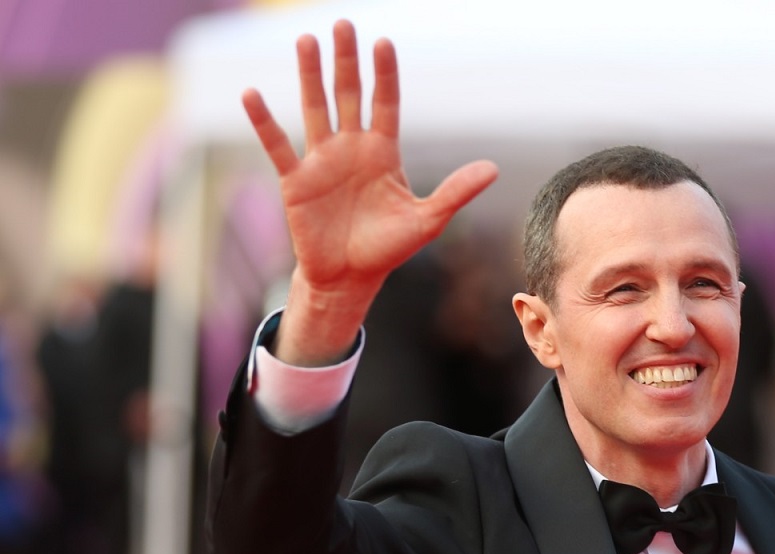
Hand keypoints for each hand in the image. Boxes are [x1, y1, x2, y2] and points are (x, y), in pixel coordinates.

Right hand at [244, 19, 497, 364]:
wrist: (350, 278)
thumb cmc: (387, 249)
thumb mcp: (427, 221)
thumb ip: (455, 192)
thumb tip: (493, 169)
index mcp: (383, 153)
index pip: (385, 104)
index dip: (384, 75)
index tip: (383, 43)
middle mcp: (351, 148)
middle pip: (348, 95)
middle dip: (346, 61)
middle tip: (343, 24)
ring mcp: (321, 161)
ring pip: (314, 109)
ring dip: (309, 76)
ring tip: (306, 40)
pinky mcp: (295, 180)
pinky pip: (277, 145)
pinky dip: (264, 121)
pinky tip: (251, 94)